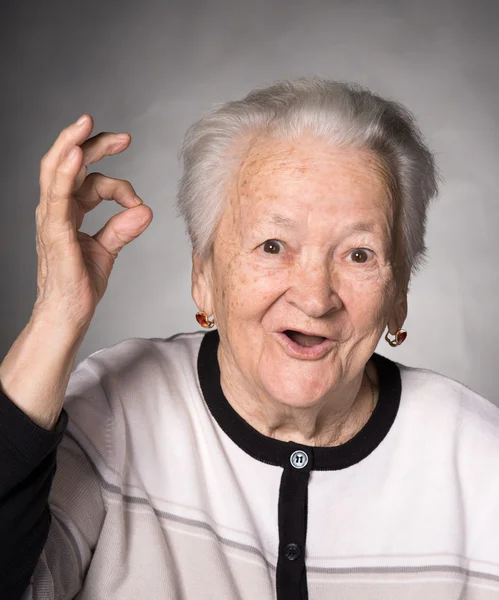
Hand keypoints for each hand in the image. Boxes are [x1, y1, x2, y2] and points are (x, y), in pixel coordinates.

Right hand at [33, 114, 152, 330]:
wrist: (68, 314)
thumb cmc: (80, 284)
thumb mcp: (108, 250)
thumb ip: (122, 228)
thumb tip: (145, 210)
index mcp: (69, 211)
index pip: (89, 181)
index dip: (117, 183)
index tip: (138, 199)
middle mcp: (57, 209)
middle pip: (70, 164)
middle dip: (94, 145)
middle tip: (123, 137)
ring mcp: (51, 218)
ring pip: (56, 170)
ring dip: (72, 143)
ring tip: (87, 123)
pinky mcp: (54, 231)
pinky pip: (57, 196)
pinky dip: (66, 173)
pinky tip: (76, 154)